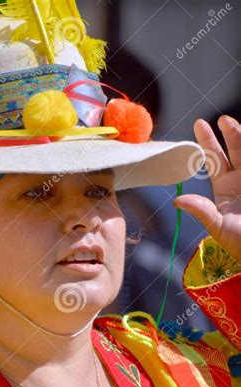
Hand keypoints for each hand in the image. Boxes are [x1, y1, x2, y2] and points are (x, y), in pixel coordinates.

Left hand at [173, 115, 240, 260]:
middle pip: (236, 148)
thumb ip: (201, 210)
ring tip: (232, 124)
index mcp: (225, 186)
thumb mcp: (218, 226)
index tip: (199, 123)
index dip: (207, 141)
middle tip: (222, 120)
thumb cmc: (240, 243)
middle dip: (230, 132)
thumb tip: (177, 201)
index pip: (214, 158)